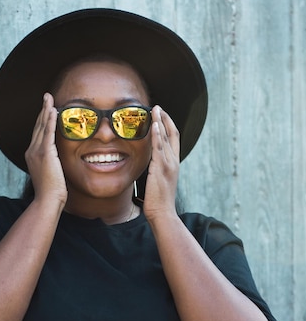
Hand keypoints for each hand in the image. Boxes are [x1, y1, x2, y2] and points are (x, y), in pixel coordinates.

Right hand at [25, 92, 67, 205]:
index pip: (38, 133)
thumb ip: (52, 164)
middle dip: (42, 110)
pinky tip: (52, 110)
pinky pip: (48, 132)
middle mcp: (32, 151)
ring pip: (41, 126)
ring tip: (49, 98)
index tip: (47, 108)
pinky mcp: (45, 154)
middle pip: (38, 126)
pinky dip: (50, 120)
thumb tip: (57, 162)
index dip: (42, 119)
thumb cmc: (51, 192)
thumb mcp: (50, 174)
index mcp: (32, 155)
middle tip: (46, 96)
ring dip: (46, 110)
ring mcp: (37, 152)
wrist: (48, 200)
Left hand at [143, 106, 179, 221]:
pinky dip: (157, 134)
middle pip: (172, 133)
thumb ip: (155, 169)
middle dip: (165, 118)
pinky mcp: (161, 168)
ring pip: (165, 137)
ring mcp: (169, 164)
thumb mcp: (158, 181)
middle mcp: (174, 161)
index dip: (168, 125)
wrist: (163, 213)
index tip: (161, 115)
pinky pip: (159, 147)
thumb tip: (147, 164)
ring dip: (160, 121)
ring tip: (154, 109)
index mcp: (174, 164)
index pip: (173, 139)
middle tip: (157, 107)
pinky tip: (153, 124)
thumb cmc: (158, 201)